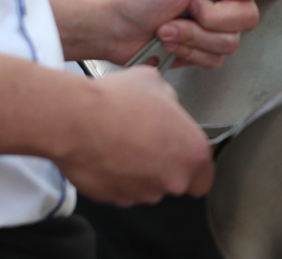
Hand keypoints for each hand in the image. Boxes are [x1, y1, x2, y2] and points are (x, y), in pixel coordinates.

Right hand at [57, 66, 213, 204]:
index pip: (205, 176)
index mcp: (192, 153)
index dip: (194, 167)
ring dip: (139, 171)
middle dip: (163, 165)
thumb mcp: (156, 83)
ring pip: (147, 187)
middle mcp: (171, 179)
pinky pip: (121, 190)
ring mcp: (141, 192)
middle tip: (146, 141)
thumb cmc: (116, 102)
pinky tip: (107, 153)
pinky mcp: (113, 198)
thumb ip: (170, 101)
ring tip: (123, 143)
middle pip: (174, 181)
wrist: (76, 120)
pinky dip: (116, 177)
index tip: (183, 157)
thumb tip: (166, 103)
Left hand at [104, 0, 276, 68]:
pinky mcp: (203, 50)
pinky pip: (214, 58)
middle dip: (212, 16)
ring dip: (193, 34)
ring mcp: (213, 28)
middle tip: (188, 5)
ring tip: (169, 25)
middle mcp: (222, 1)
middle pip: (249, 16)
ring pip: (230, 41)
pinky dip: (188, 49)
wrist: (114, 27)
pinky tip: (170, 39)